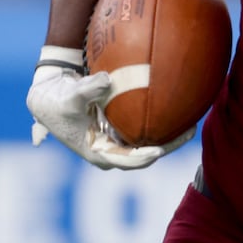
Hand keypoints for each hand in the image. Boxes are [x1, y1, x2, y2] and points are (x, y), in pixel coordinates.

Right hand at [26, 47, 192, 169]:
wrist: (49, 96)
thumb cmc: (56, 101)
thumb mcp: (68, 97)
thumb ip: (87, 90)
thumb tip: (107, 81)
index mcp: (99, 153)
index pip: (128, 161)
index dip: (144, 157)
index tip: (158, 150)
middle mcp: (113, 151)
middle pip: (146, 154)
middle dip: (169, 145)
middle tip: (190, 132)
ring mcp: (119, 141)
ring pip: (150, 143)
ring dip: (171, 136)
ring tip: (194, 123)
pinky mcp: (122, 129)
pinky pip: (146, 129)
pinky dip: (162, 123)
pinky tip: (182, 110)